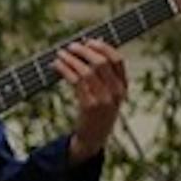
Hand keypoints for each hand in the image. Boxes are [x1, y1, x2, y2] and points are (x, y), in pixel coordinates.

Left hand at [56, 37, 127, 163]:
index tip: (89, 41)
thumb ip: (105, 77)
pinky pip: (75, 81)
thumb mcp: (109, 95)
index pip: (118, 60)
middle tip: (70, 47)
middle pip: (101, 62)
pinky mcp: (89, 105)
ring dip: (71, 59)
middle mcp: (116, 92)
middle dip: (84, 51)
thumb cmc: (98, 113)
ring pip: (87, 70)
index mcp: (124, 87)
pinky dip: (64, 70)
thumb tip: (92, 49)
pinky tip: (56, 66)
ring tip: (60, 54)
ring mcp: (104, 99)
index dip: (103, 47)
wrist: (93, 139)